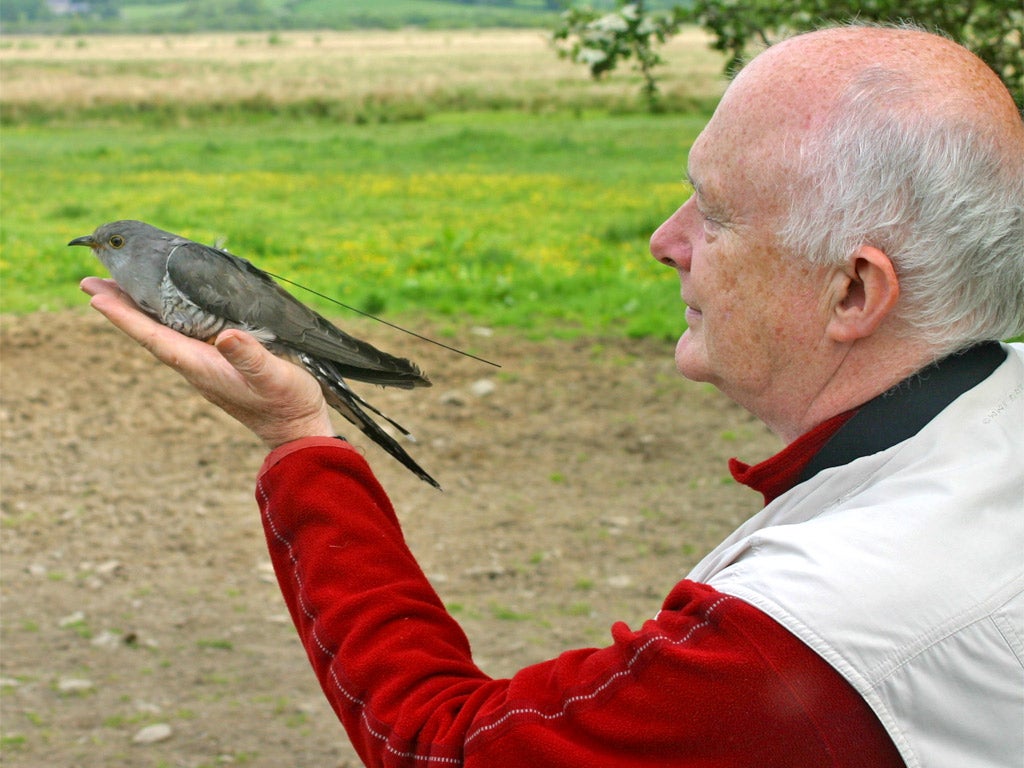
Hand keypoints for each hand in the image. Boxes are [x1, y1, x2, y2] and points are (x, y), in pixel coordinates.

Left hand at [81, 277, 334, 448]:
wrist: (298, 430)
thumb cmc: (288, 403)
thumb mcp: (273, 375)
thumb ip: (250, 356)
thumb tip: (225, 336)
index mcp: (201, 366)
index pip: (153, 337)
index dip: (124, 316)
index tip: (95, 296)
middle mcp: (196, 365)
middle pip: (149, 331)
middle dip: (121, 307)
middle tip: (90, 282)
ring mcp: (206, 365)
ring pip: (163, 332)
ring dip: (139, 310)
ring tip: (118, 289)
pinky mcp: (218, 363)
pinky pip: (182, 334)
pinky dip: (166, 316)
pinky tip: (166, 308)